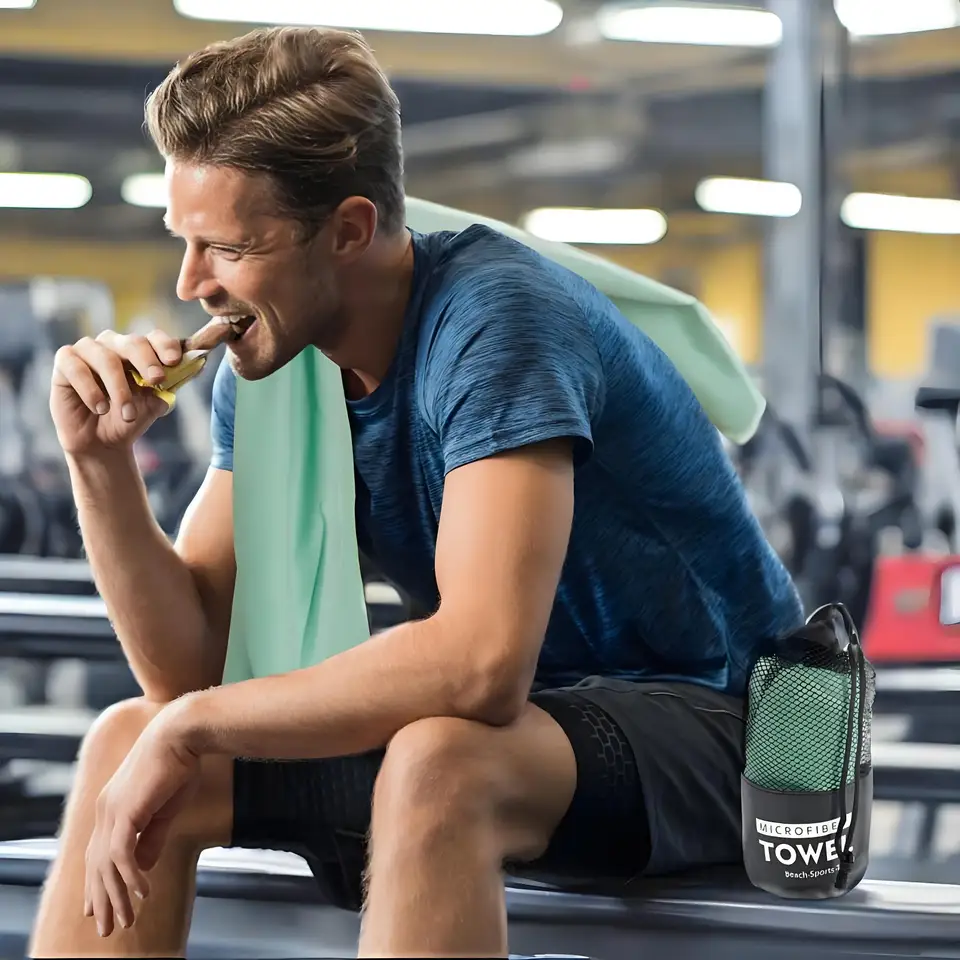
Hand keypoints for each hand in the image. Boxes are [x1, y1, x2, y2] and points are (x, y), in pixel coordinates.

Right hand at [50, 329, 183, 456]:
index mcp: (139, 351)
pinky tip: (100, 408)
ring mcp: (88, 350)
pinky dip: (91, 389)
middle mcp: (114, 344)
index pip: (154, 338)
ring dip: (120, 388)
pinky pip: (76, 367)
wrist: (101, 443)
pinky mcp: (64, 361)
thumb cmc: (129, 419)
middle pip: (132, 342)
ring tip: (127, 414)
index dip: (165, 346)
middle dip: (147, 361)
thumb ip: (171, 386)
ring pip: (106, 358)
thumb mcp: (154, 404)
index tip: (174, 362)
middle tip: (157, 381)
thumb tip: (199, 366)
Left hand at [85, 711, 200, 937]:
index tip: (96, 907)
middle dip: (102, 898)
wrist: (181, 735)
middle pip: (96, 864)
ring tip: (126, 919)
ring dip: (116, 895)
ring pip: (106, 866)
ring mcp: (111, 811)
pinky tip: (142, 893)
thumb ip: (152, 838)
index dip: (96, 882)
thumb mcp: (165, 809)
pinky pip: (121, 855)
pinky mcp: (125, 812)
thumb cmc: (178, 765)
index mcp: (112, 806)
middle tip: (108, 927)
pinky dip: (130, 877)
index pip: (97, 853)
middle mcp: (105, 810)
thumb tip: (142, 868)